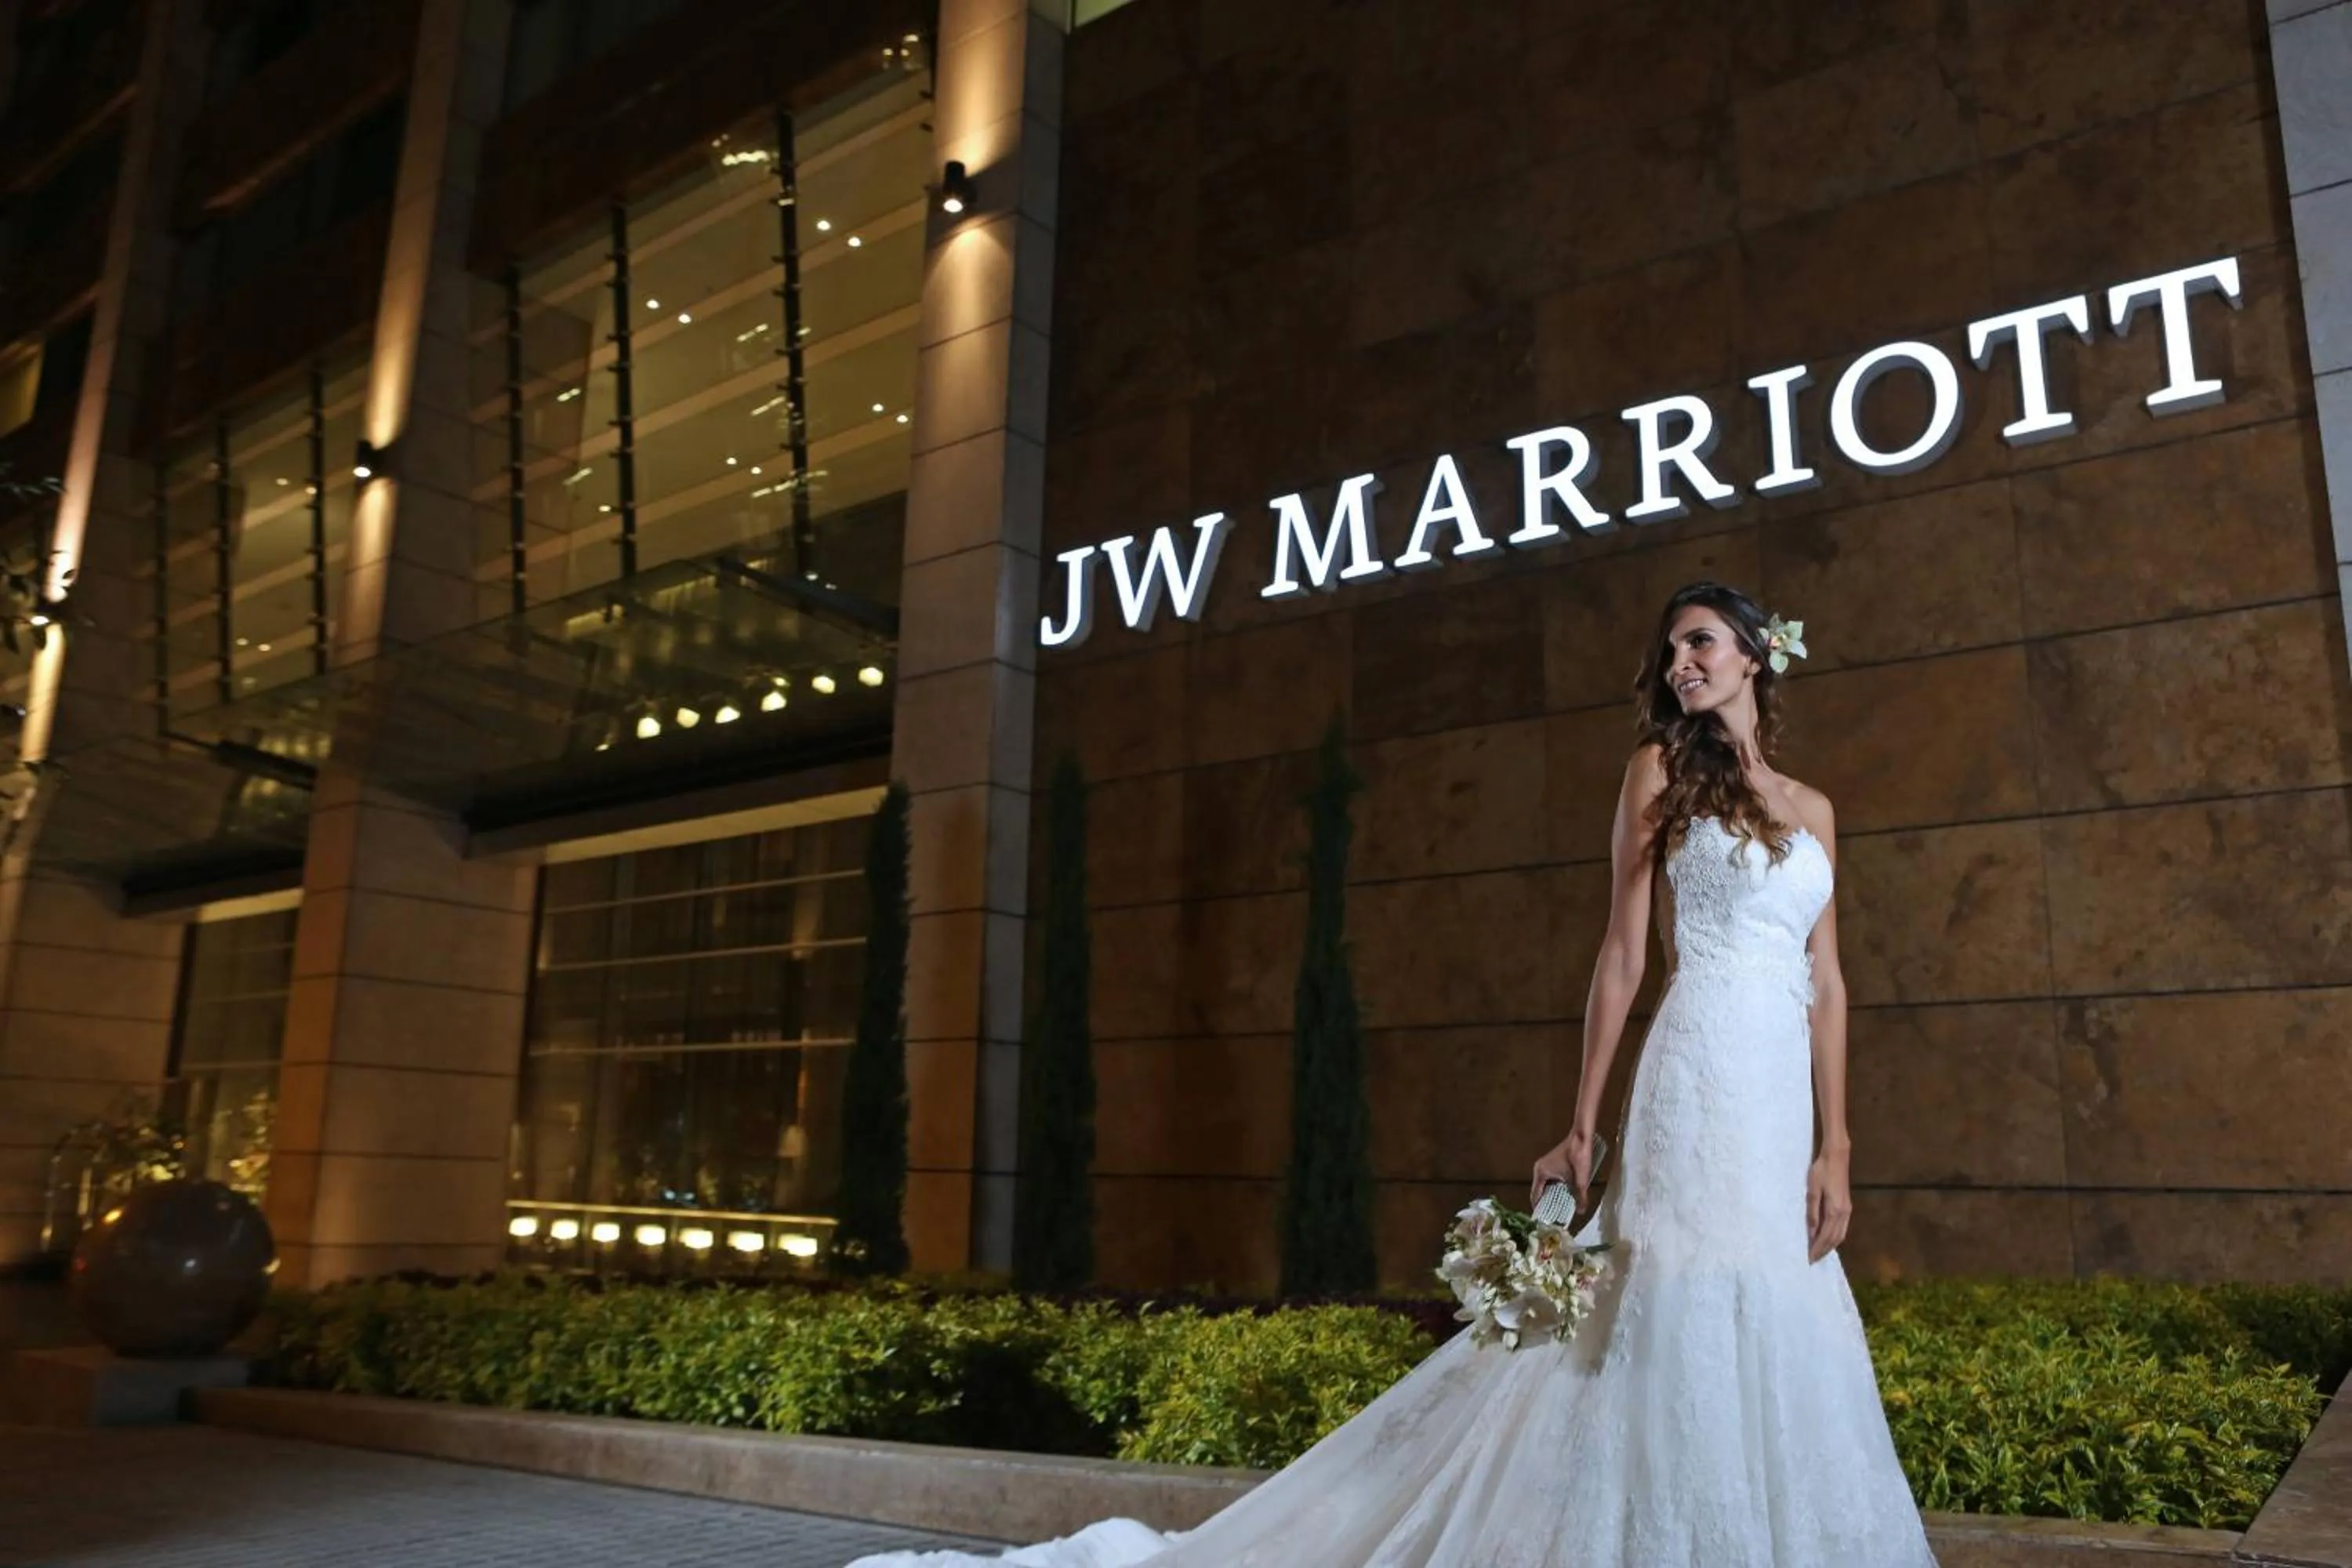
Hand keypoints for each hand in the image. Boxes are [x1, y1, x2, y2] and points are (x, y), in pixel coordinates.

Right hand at [1531, 1128, 1596, 1210]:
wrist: (1581, 1138)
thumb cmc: (1578, 1158)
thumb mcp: (1580, 1180)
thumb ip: (1580, 1197)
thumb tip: (1580, 1212)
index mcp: (1541, 1173)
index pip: (1535, 1196)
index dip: (1539, 1208)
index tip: (1545, 1220)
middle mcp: (1539, 1169)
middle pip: (1540, 1191)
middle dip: (1547, 1204)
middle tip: (1554, 1217)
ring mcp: (1545, 1165)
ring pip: (1546, 1186)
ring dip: (1552, 1196)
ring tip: (1559, 1209)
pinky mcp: (1552, 1163)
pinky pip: (1550, 1180)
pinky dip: (1555, 1188)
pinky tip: (1564, 1195)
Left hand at [1806, 1148, 1852, 1262]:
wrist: (1837, 1157)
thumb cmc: (1821, 1171)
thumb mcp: (1812, 1191)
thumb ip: (1812, 1212)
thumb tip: (1811, 1232)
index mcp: (1834, 1211)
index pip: (1825, 1236)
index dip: (1817, 1248)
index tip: (1809, 1258)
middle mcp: (1844, 1214)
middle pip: (1835, 1239)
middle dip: (1824, 1251)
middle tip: (1813, 1260)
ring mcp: (1847, 1210)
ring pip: (1841, 1235)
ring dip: (1830, 1246)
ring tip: (1819, 1252)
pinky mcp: (1847, 1206)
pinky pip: (1842, 1228)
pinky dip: (1835, 1238)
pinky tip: (1828, 1239)